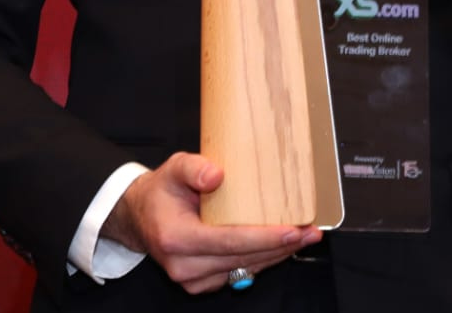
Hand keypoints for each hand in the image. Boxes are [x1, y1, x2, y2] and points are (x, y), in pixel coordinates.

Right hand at [103, 152, 320, 293]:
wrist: (141, 216)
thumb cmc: (161, 192)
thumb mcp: (173, 167)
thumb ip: (193, 167)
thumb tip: (215, 176)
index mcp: (176, 238)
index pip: (228, 241)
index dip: (263, 237)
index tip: (292, 230)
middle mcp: (183, 266)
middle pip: (242, 258)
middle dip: (280, 246)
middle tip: (310, 232)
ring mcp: (192, 279)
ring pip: (244, 269)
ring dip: (276, 255)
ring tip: (304, 237)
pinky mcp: (201, 284)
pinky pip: (238, 273)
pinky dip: (261, 259)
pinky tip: (280, 246)